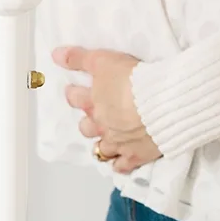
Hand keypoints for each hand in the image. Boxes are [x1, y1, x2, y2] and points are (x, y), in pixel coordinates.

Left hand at [53, 45, 161, 173]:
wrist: (164, 103)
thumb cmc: (135, 80)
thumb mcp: (104, 60)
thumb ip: (79, 58)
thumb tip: (55, 55)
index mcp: (93, 102)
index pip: (75, 98)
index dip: (74, 94)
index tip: (73, 91)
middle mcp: (102, 124)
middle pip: (86, 127)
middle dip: (88, 122)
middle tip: (94, 117)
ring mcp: (118, 142)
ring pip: (101, 149)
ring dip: (102, 145)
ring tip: (106, 141)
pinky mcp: (136, 155)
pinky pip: (123, 166)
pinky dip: (121, 164)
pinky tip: (121, 163)